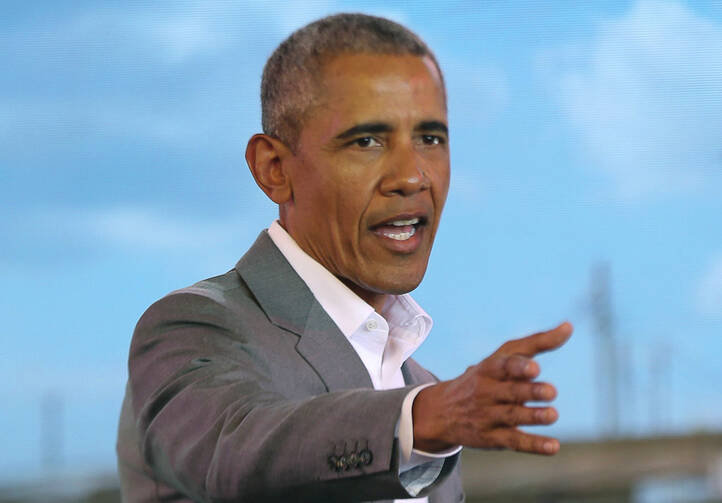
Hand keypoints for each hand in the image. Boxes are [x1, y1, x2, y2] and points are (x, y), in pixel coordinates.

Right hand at [412, 322, 572, 454]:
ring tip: (553, 415)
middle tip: (551, 391)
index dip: (518, 367)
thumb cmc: (485, 378)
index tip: (535, 368)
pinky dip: (533, 445)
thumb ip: (537, 342)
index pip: (503, 365)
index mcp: (490, 368)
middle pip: (509, 391)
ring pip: (511, 416)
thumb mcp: (503, 357)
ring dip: (533, 416)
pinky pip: (514, 441)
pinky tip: (553, 446)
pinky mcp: (493, 438)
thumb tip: (569, 327)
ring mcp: (488, 415)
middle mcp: (487, 391)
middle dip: (529, 391)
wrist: (443, 411)